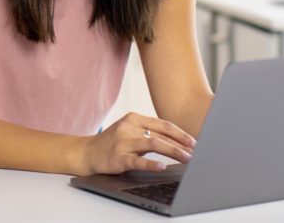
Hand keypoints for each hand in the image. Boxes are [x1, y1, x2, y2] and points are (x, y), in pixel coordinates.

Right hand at [80, 112, 196, 175]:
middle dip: (181, 143)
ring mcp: (123, 141)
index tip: (194, 142)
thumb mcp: (130, 132)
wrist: (88, 152)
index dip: (181, 133)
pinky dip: (151, 164)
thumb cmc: (113, 143)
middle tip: (195, 151)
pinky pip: (137, 161)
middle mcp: (129, 127)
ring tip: (187, 159)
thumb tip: (178, 142)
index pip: (163, 124)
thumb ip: (149, 133)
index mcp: (134, 118)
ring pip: (153, 144)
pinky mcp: (118, 157)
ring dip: (173, 151)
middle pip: (161, 133)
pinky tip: (162, 166)